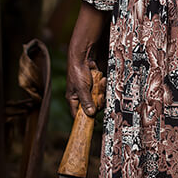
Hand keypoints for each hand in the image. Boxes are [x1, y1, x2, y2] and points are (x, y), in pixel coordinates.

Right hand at [66, 0, 108, 116]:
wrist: (84, 56)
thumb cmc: (77, 71)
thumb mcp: (81, 88)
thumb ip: (86, 101)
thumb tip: (91, 114)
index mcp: (73, 99)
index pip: (78, 114)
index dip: (85, 118)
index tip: (94, 121)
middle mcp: (81, 96)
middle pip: (92, 107)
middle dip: (97, 101)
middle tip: (98, 94)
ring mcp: (90, 90)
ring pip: (98, 99)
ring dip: (101, 91)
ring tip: (100, 82)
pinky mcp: (96, 85)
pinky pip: (102, 90)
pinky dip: (103, 85)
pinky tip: (103, 79)